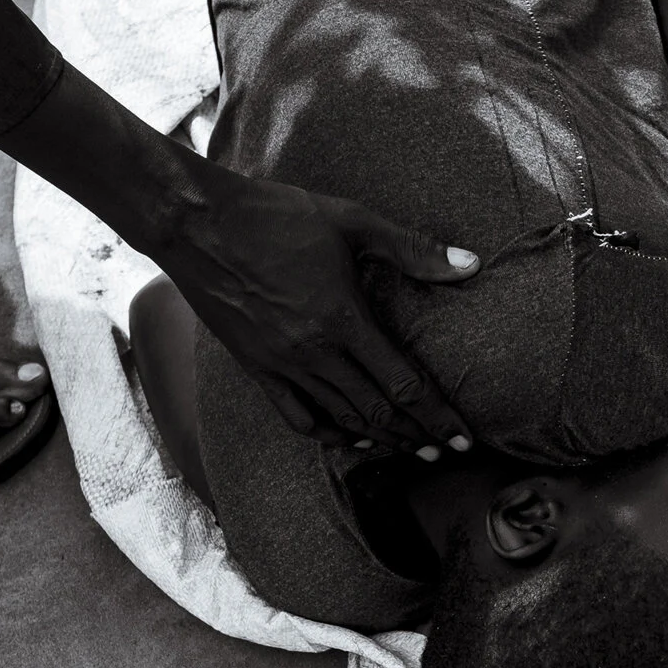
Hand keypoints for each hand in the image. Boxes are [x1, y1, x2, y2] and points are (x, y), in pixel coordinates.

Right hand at [164, 167, 479, 453]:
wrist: (197, 222)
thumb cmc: (276, 215)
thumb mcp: (351, 220)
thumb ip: (412, 248)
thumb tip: (470, 264)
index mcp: (342, 319)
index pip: (403, 384)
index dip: (438, 416)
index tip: (463, 439)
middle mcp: (313, 352)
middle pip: (377, 413)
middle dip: (417, 435)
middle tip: (446, 452)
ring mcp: (281, 365)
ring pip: (341, 420)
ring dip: (380, 440)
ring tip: (410, 450)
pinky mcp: (256, 368)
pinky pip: (297, 417)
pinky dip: (328, 434)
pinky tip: (351, 439)